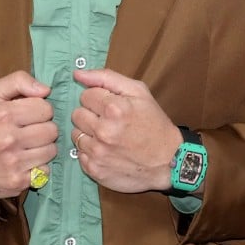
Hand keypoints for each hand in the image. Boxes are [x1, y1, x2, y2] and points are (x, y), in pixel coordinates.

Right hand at [0, 71, 57, 198]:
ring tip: (29, 145)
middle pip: (51, 130)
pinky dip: (39, 166)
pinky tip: (27, 161)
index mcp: (3, 114)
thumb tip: (46, 89)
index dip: (40, 109)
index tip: (30, 114)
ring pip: (51, 150)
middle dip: (45, 128)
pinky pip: (46, 171)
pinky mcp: (17, 182)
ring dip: (44, 147)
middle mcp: (8, 139)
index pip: (45, 108)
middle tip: (31, 130)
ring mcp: (13, 163)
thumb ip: (19, 81)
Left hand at [70, 68, 181, 193]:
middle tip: (109, 120)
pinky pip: (79, 154)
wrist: (168, 160)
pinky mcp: (95, 170)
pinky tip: (106, 150)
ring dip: (88, 133)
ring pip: (75, 134)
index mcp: (114, 108)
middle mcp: (103, 131)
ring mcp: (98, 153)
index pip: (85, 95)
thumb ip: (105, 77)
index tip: (110, 105)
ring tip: (107, 136)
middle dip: (91, 114)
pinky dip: (90, 151)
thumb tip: (77, 74)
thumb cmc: (153, 123)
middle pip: (77, 114)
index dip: (98, 98)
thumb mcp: (137, 91)